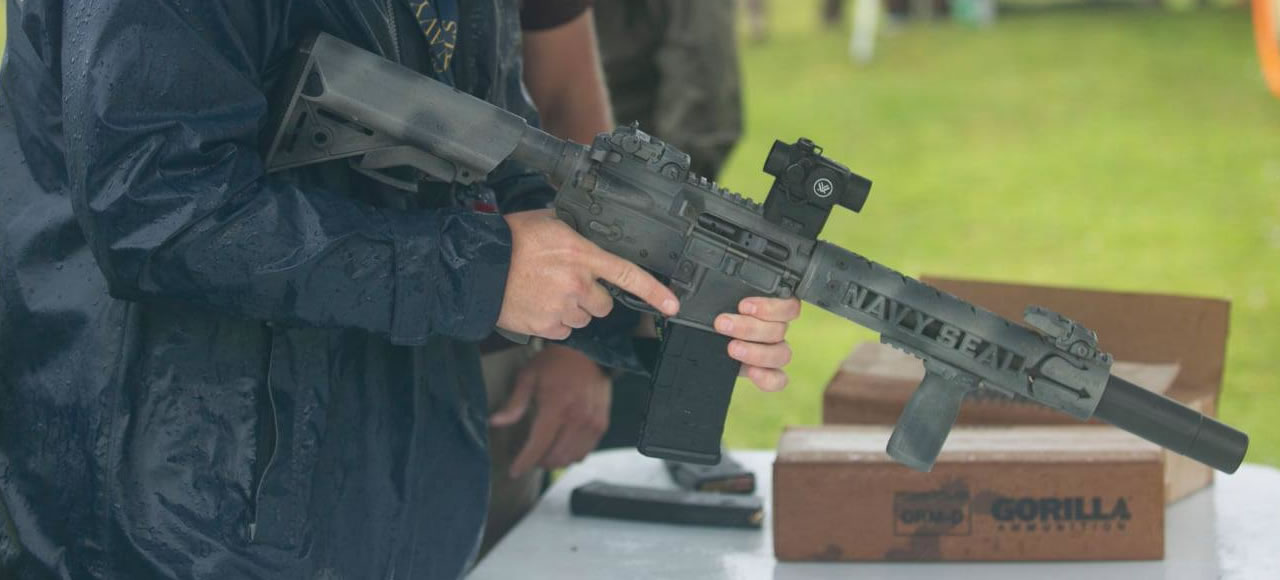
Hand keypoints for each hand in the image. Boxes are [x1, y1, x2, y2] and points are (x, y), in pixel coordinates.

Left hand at [490, 344, 610, 476]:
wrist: (589, 352)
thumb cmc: (554, 363)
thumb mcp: (528, 377)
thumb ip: (514, 404)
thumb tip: (494, 422)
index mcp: (556, 406)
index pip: (538, 445)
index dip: (524, 462)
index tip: (514, 471)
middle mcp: (577, 418)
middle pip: (555, 456)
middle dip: (538, 462)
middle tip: (529, 458)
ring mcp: (592, 423)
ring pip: (570, 458)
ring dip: (555, 461)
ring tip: (544, 454)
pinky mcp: (601, 424)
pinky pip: (585, 452)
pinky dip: (571, 455)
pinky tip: (561, 447)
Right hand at [498, 210, 678, 339]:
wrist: (477, 265)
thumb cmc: (510, 239)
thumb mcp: (548, 221)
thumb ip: (576, 231)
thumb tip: (588, 231)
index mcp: (581, 255)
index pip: (627, 274)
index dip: (654, 292)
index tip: (673, 305)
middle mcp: (576, 284)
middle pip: (604, 304)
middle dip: (592, 297)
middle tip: (568, 284)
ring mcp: (561, 308)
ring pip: (583, 319)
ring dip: (572, 309)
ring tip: (547, 291)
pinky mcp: (545, 327)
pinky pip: (563, 331)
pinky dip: (554, 322)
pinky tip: (538, 304)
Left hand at [714, 297, 801, 391]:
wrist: (701, 342)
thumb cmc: (713, 315)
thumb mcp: (715, 301)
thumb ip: (721, 297)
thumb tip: (710, 294)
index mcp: (771, 308)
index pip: (789, 306)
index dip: (770, 307)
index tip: (743, 306)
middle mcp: (776, 329)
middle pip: (779, 330)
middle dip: (749, 327)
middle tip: (723, 324)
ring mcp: (772, 352)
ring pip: (782, 353)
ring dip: (756, 352)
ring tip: (732, 348)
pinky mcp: (766, 373)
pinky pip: (778, 379)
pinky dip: (768, 377)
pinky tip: (752, 372)